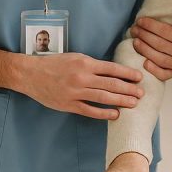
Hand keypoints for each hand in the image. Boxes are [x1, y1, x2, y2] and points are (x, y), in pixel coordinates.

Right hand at [17, 53, 143, 119]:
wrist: (30, 74)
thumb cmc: (53, 64)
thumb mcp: (74, 57)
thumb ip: (92, 64)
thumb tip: (112, 72)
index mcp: (84, 63)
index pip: (112, 68)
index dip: (127, 74)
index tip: (139, 77)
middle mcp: (82, 77)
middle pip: (111, 84)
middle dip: (129, 89)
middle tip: (141, 93)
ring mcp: (75, 92)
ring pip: (103, 97)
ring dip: (121, 101)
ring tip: (133, 103)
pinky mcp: (69, 105)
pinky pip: (90, 110)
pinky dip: (104, 113)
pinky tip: (115, 114)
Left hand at [131, 14, 171, 80]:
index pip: (166, 31)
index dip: (151, 25)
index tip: (141, 20)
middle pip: (159, 44)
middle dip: (144, 35)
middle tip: (134, 29)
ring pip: (158, 58)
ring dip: (143, 49)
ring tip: (135, 41)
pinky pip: (161, 74)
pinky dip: (152, 69)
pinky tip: (143, 61)